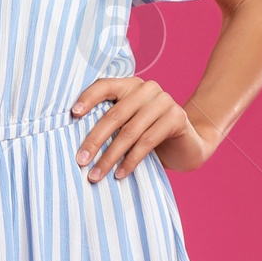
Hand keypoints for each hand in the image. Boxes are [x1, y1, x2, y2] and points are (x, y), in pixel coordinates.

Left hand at [69, 77, 218, 180]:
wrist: (188, 145)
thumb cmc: (150, 136)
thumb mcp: (128, 126)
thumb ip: (110, 124)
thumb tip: (78, 144)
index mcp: (131, 85)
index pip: (105, 86)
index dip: (88, 98)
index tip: (73, 115)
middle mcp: (147, 89)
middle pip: (114, 115)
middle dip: (94, 140)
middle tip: (80, 161)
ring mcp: (164, 101)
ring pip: (129, 132)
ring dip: (110, 157)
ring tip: (96, 175)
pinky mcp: (176, 118)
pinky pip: (147, 142)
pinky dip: (131, 161)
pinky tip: (120, 175)